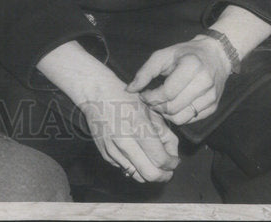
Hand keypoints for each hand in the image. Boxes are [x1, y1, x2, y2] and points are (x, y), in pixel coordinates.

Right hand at [78, 66, 179, 182]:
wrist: (96, 95)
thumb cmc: (125, 99)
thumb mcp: (150, 111)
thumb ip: (165, 134)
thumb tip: (173, 155)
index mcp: (138, 127)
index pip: (160, 159)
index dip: (172, 164)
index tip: (174, 161)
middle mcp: (124, 141)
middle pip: (150, 174)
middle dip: (163, 175)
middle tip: (168, 169)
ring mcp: (113, 150)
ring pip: (138, 176)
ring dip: (149, 173)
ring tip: (153, 162)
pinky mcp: (105, 155)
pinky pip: (126, 169)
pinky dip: (135, 166)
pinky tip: (136, 154)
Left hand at [127, 36, 231, 125]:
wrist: (216, 55)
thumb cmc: (186, 53)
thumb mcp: (163, 55)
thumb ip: (145, 72)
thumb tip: (130, 89)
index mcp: (192, 66)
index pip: (167, 92)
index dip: (151, 97)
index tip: (143, 94)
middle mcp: (204, 83)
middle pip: (173, 107)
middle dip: (156, 106)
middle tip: (150, 100)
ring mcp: (211, 97)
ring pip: (181, 118)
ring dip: (165, 114)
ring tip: (160, 103)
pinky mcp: (214, 107)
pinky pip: (190, 119)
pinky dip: (178, 116)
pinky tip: (173, 105)